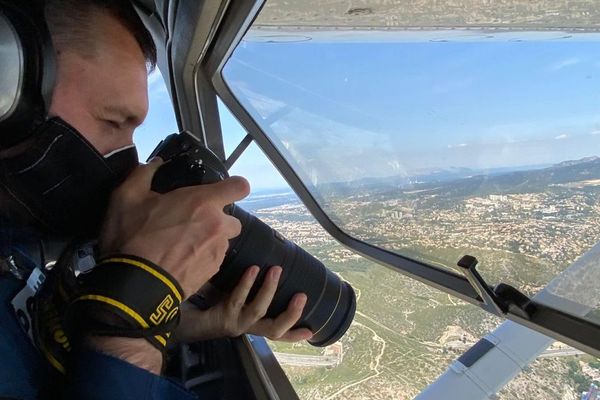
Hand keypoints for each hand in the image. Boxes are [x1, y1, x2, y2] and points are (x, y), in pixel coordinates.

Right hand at [99, 158, 249, 297]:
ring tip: (183, 245)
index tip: (225, 190)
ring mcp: (217, 251)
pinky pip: (214, 260)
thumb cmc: (132, 239)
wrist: (134, 285)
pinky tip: (181, 260)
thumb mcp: (126, 197)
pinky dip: (203, 259)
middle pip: (232, 219)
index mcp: (203, 202)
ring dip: (210, 240)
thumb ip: (144, 174)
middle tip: (192, 223)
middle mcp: (217, 226)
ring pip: (223, 241)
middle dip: (217, 220)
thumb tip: (155, 164)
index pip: (240, 186)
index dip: (235, 187)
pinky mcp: (212, 272)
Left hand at [175, 266, 313, 342]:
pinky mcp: (222, 315)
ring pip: (259, 311)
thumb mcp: (234, 297)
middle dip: (291, 314)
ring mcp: (235, 322)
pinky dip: (247, 283)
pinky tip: (253, 269)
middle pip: (275, 330)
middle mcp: (246, 327)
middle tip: (302, 296)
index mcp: (253, 324)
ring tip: (276, 270)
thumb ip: (248, 288)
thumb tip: (263, 258)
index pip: (278, 333)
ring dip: (269, 290)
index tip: (312, 330)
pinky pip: (238, 298)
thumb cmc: (211, 302)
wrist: (180, 316)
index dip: (295, 332)